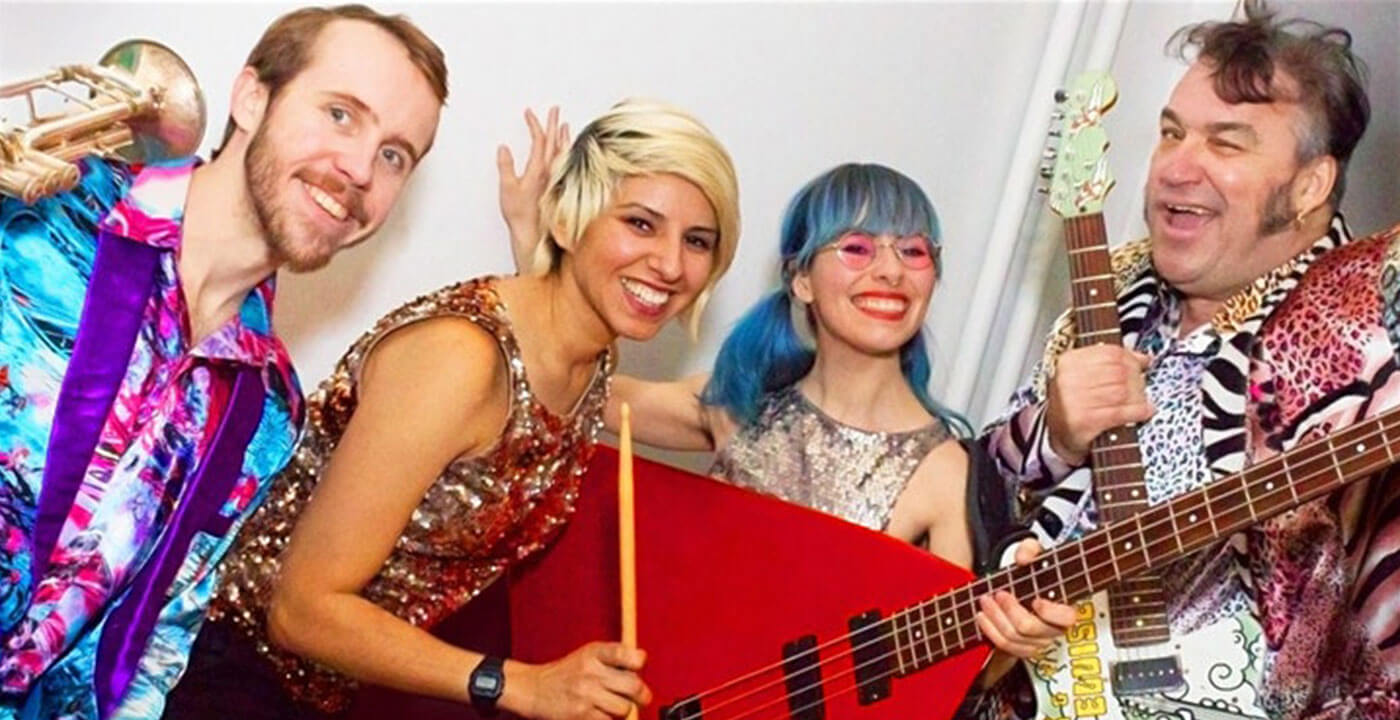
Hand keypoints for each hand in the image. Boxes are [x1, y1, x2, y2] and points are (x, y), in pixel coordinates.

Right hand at [498, 106, 569, 270]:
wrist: (532, 233)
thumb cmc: (520, 214)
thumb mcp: (507, 188)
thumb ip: (505, 167)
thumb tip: (504, 149)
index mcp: (537, 170)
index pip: (538, 140)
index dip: (535, 125)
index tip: (529, 113)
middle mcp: (549, 172)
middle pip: (553, 142)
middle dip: (552, 123)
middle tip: (554, 109)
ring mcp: (555, 179)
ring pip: (562, 152)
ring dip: (562, 136)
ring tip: (563, 124)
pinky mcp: (557, 186)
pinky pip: (564, 162)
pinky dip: (565, 151)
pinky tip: (566, 149)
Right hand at [513, 642, 651, 719]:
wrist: (534, 689)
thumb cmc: (567, 672)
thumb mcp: (588, 655)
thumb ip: (614, 657)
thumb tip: (643, 663)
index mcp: (594, 653)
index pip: (625, 654)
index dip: (638, 661)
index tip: (638, 667)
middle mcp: (590, 672)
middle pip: (633, 686)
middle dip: (642, 695)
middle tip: (641, 697)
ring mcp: (586, 695)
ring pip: (624, 708)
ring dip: (623, 710)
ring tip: (612, 705)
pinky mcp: (581, 716)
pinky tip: (600, 714)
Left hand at [974, 539, 1075, 659]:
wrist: (1027, 588)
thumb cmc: (1034, 573)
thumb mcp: (1034, 554)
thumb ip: (1030, 550)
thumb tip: (1022, 558)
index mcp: (1065, 609)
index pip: (1066, 618)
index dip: (1050, 612)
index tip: (1036, 600)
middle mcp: (1053, 629)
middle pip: (1031, 629)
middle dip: (1010, 611)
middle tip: (999, 594)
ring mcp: (1037, 641)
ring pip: (1014, 639)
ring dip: (995, 619)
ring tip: (985, 601)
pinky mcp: (1021, 648)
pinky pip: (1005, 647)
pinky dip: (990, 632)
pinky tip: (982, 617)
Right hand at [1044, 344, 1153, 464]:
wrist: (1058, 435)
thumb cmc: (1074, 404)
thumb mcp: (1085, 377)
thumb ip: (1111, 364)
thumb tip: (1142, 357)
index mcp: (1069, 362)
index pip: (1110, 352)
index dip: (1132, 359)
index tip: (1141, 365)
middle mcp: (1068, 379)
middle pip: (1118, 371)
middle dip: (1137, 379)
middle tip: (1141, 386)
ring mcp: (1074, 400)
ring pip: (1121, 391)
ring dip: (1138, 396)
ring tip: (1141, 400)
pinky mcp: (1084, 421)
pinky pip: (1119, 412)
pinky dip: (1137, 412)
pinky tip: (1144, 411)